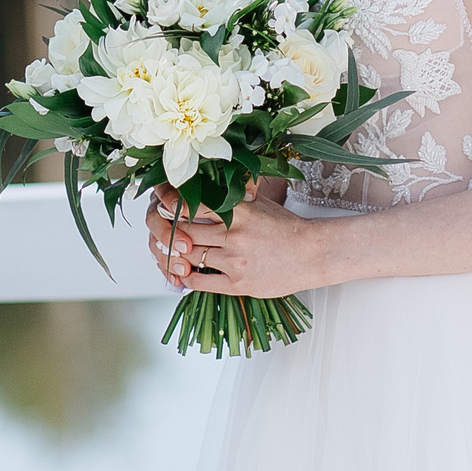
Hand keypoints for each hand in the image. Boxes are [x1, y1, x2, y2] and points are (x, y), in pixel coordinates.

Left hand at [146, 184, 324, 299]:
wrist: (312, 253)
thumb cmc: (285, 227)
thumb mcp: (259, 203)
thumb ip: (233, 197)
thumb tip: (209, 186)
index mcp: (237, 211)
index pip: (192, 205)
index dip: (171, 205)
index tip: (161, 205)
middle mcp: (233, 235)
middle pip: (184, 232)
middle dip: (167, 231)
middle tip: (158, 229)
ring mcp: (234, 261)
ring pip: (188, 257)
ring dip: (175, 256)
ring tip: (169, 251)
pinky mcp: (237, 284)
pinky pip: (200, 282)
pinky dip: (186, 278)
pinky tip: (184, 273)